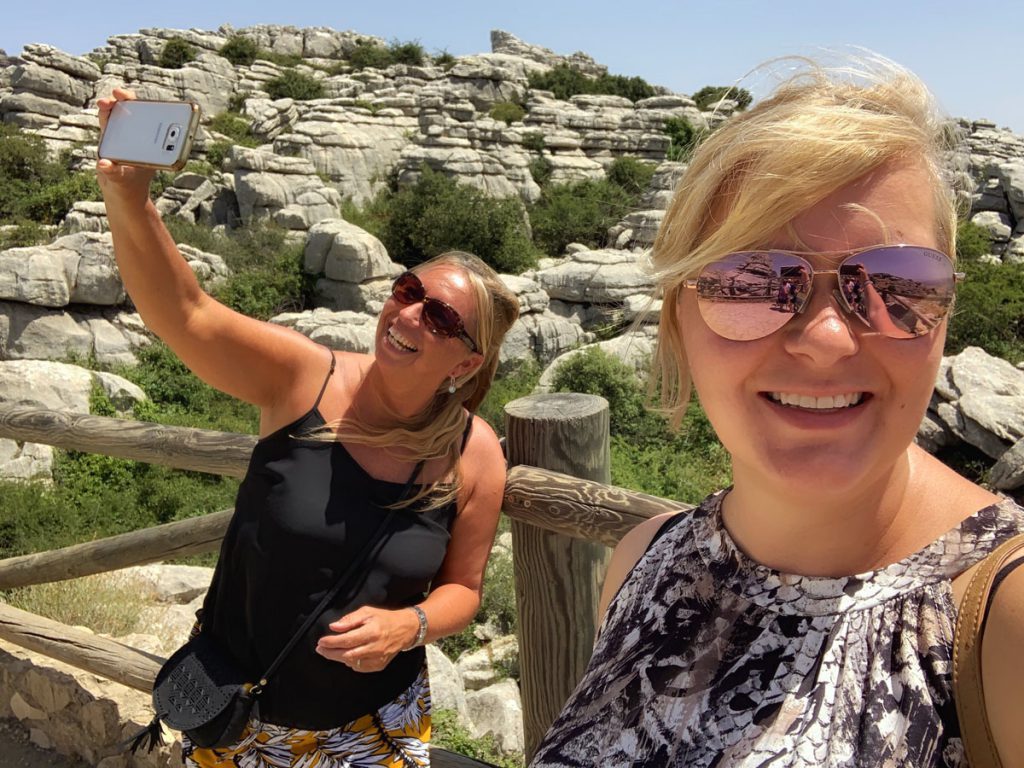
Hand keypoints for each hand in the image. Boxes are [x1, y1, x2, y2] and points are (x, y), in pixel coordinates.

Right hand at [96, 87, 156, 206]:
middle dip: (128, 101)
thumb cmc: (127, 187)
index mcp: (150, 146)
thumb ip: (113, 172)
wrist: (120, 194)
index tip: (146, 104)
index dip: (150, 110)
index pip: (153, 124)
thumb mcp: (122, 181)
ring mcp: (125, 135)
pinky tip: (102, 106)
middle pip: (135, 113)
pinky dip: (105, 112)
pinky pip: (108, 120)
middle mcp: (139, 137)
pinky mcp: (111, 136)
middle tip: (119, 94)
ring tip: (105, 102)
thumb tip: (104, 164)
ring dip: (113, 105)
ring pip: (120, 114)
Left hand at [315, 606, 419, 672]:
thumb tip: (333, 627)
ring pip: (352, 662)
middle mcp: (375, 647)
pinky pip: (360, 667)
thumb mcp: (368, 612)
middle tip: (320, 649)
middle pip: (347, 654)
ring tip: (330, 652)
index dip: (332, 642)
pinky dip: (350, 662)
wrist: (406, 630)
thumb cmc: (384, 619)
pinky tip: (347, 655)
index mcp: (372, 632)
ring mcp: (378, 659)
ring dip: (338, 658)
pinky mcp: (379, 666)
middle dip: (330, 653)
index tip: (321, 641)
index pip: (347, 640)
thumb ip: (350, 619)